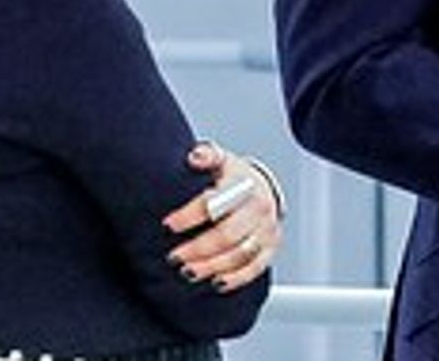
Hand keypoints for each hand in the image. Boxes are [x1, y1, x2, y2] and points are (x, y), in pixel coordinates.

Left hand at [160, 140, 283, 291]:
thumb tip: (194, 156)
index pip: (215, 202)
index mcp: (242, 184)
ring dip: (212, 266)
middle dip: (198, 249)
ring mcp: (266, 229)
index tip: (168, 225)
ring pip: (240, 254)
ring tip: (188, 272)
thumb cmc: (234, 177)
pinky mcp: (271, 247)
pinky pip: (255, 268)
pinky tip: (216, 282)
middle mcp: (258, 207)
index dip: (190, 215)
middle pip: (228, 234)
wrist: (263, 187)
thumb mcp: (221, 160)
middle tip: (174, 257)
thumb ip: (207, 155)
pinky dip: (235, 278)